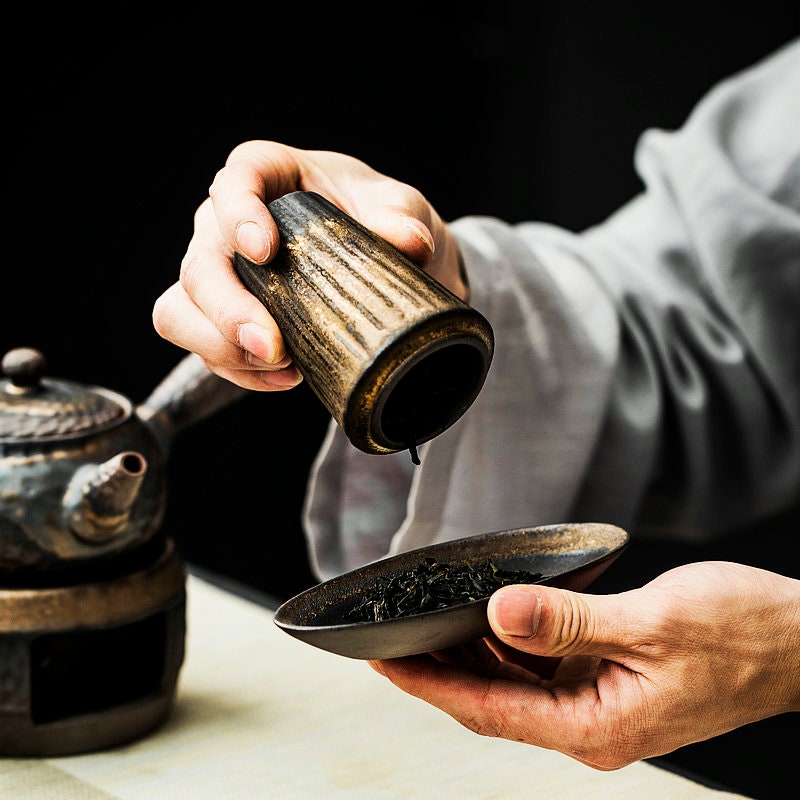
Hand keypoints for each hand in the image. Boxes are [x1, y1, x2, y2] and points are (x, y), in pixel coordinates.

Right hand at [152, 141, 464, 390]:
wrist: (381, 262)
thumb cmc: (378, 218)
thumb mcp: (398, 207)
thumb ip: (400, 217)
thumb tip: (409, 240)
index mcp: (268, 175)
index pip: (236, 179)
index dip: (238, 212)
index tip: (264, 251)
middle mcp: (228, 222)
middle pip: (200, 261)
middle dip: (228, 309)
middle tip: (272, 346)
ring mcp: (219, 271)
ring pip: (181, 308)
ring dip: (221, 347)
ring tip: (280, 367)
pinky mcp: (220, 317)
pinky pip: (202, 346)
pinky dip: (237, 370)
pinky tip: (283, 377)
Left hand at [369, 561, 799, 769]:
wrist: (797, 641)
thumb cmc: (743, 636)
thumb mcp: (651, 622)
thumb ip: (570, 622)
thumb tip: (500, 614)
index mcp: (598, 726)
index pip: (489, 709)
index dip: (431, 686)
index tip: (385, 663)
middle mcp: (592, 724)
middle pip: (494, 699)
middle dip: (439, 671)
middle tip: (391, 639)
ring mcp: (600, 704)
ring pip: (516, 683)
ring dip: (472, 655)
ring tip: (428, 625)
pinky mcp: (608, 681)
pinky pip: (544, 667)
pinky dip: (511, 644)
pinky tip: (490, 619)